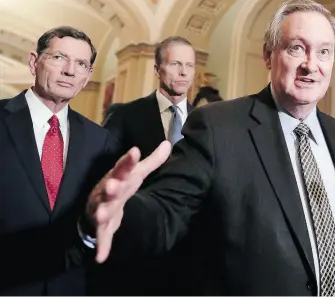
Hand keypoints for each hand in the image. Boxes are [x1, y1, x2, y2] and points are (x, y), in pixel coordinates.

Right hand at [86, 141, 171, 262]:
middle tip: (112, 185)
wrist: (98, 206)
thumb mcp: (137, 173)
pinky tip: (101, 257)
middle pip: (110, 188)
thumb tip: (168, 144)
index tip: (135, 151)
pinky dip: (102, 246)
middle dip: (111, 188)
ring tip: (102, 216)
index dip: (128, 160)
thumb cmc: (120, 185)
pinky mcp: (101, 227)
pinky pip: (102, 237)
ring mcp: (103, 209)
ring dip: (102, 213)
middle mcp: (108, 191)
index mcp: (118, 178)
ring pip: (102, 211)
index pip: (123, 167)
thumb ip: (153, 161)